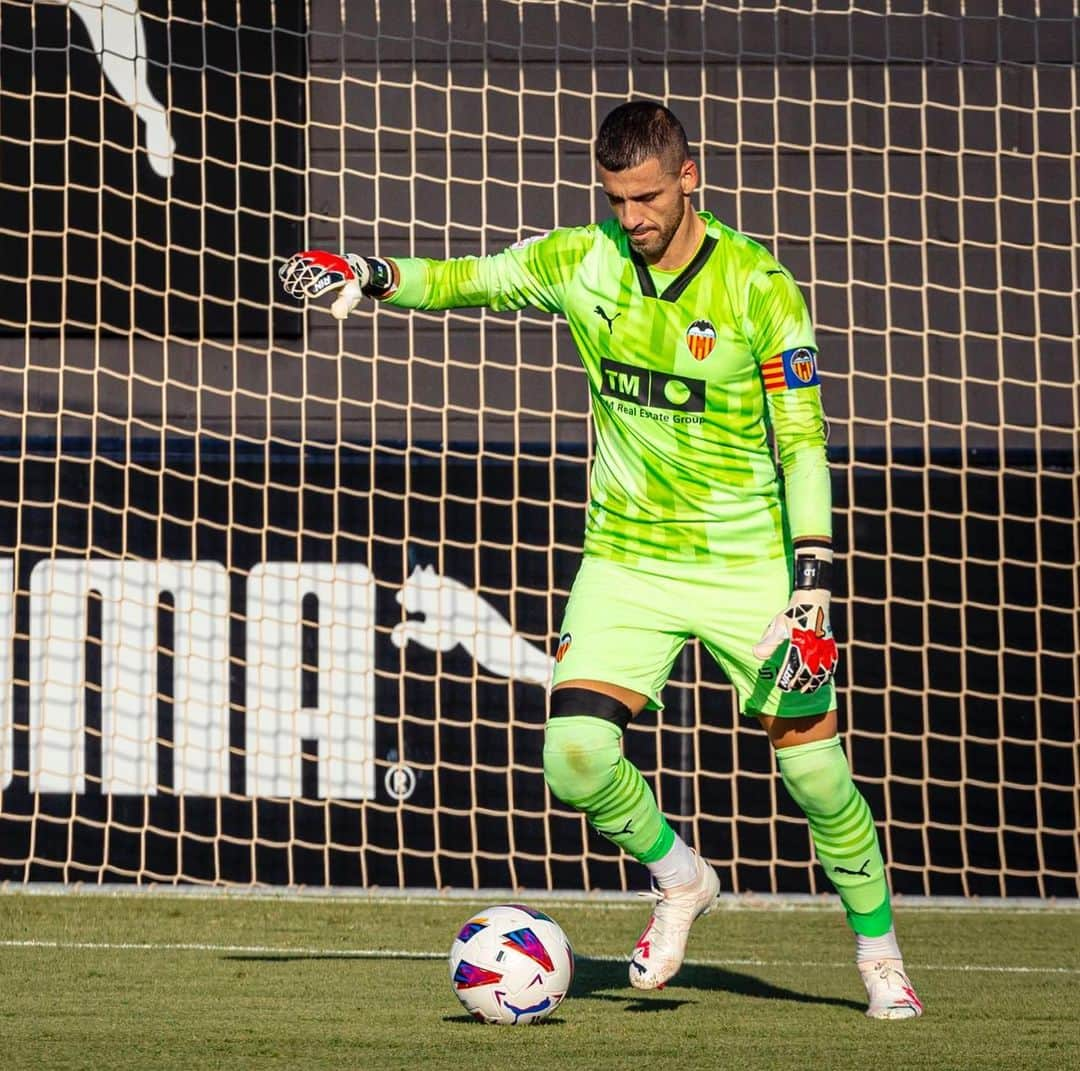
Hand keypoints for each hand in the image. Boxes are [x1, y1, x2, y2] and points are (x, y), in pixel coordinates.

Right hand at [278, 250, 369, 319]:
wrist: (349, 266)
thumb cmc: (349, 286)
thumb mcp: (352, 297)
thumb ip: (345, 305)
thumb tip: (337, 315)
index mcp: (342, 273)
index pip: (329, 279)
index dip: (318, 285)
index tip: (308, 293)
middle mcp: (330, 262)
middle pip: (313, 270)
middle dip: (303, 280)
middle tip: (295, 291)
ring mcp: (320, 257)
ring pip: (304, 263)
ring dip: (294, 274)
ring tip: (289, 287)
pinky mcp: (311, 256)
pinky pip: (299, 259)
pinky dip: (291, 266)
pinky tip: (285, 277)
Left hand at [752, 549, 838, 693]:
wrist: (813, 599)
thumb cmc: (794, 612)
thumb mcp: (778, 625)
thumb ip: (769, 641)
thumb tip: (756, 653)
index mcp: (801, 644)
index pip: (793, 668)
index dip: (787, 679)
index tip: (781, 685)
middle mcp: (815, 648)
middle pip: (808, 674)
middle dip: (798, 683)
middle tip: (789, 688)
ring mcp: (825, 648)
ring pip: (821, 673)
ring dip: (813, 683)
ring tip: (804, 689)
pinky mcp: (831, 646)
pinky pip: (831, 665)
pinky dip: (825, 675)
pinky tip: (820, 680)